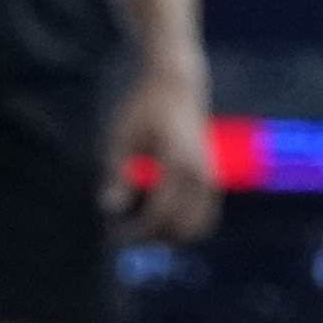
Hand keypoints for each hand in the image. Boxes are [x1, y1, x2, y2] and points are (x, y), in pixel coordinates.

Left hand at [111, 72, 221, 243]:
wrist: (178, 85)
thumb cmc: (145, 106)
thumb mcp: (121, 137)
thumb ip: (117, 174)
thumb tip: (109, 208)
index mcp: (177, 165)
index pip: (161, 213)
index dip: (139, 230)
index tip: (117, 236)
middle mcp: (200, 176)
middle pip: (184, 226)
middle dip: (156, 237)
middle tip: (130, 236)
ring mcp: (211, 178)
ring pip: (200, 225)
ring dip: (173, 234)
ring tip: (145, 229)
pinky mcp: (212, 178)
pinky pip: (205, 214)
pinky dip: (185, 224)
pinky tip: (162, 217)